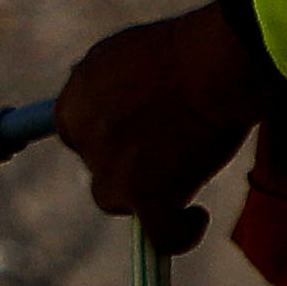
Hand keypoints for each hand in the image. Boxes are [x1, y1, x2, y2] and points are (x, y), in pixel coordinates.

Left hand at [54, 0, 273, 257]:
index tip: (134, 132)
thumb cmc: (181, 48)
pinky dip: (179, 233)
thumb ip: (107, 83)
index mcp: (73, 103)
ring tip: (185, 177)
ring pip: (118, 199)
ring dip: (146, 194)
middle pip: (99, 166)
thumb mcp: (126, 54)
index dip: (108, 133)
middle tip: (169, 145)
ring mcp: (114, 175)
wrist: (213, 63)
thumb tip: (109, 101)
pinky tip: (195, 218)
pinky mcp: (149, 201)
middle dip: (127, 161)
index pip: (78, 131)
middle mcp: (85, 141)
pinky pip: (162, 236)